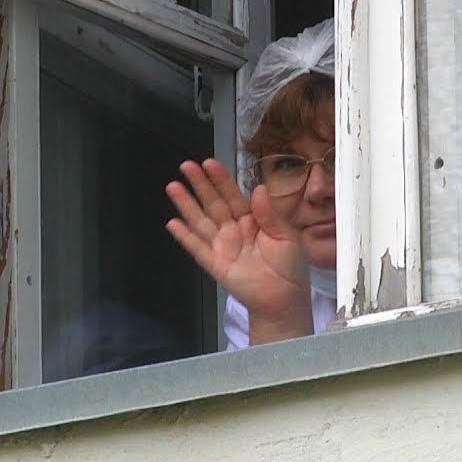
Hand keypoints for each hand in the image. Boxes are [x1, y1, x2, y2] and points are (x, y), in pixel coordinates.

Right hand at [165, 159, 312, 339]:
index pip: (233, 195)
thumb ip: (269, 213)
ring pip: (200, 221)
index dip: (220, 179)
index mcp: (252, 220)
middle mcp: (234, 230)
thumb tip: (259, 189)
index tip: (209, 163)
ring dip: (186, 204)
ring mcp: (222, 246)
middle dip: (199, 184)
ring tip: (173, 187)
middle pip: (213, 203)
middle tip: (185, 166)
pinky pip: (197, 248)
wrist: (283, 298)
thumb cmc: (289, 267)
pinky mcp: (215, 263)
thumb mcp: (285, 235)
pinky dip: (184, 236)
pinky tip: (172, 223)